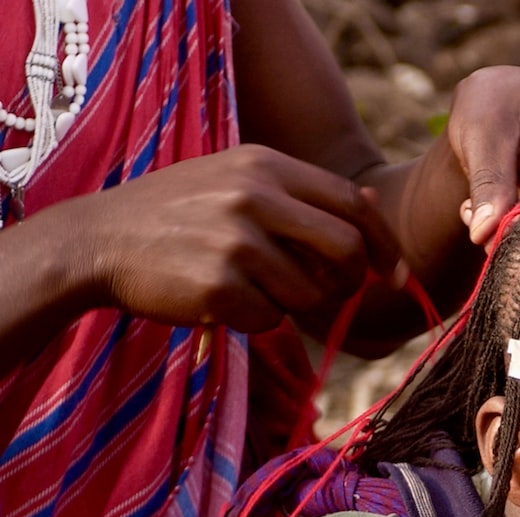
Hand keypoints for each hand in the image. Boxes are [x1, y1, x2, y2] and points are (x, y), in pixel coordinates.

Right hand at [72, 144, 402, 332]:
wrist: (96, 240)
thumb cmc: (177, 215)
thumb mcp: (234, 180)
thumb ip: (299, 192)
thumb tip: (369, 199)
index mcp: (264, 165)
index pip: (352, 202)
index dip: (383, 242)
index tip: (395, 273)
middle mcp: (253, 196)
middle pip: (346, 249)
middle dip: (352, 281)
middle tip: (334, 294)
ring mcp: (234, 241)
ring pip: (311, 292)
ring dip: (294, 304)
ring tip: (254, 289)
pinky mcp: (217, 286)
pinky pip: (270, 319)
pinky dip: (257, 320)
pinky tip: (223, 302)